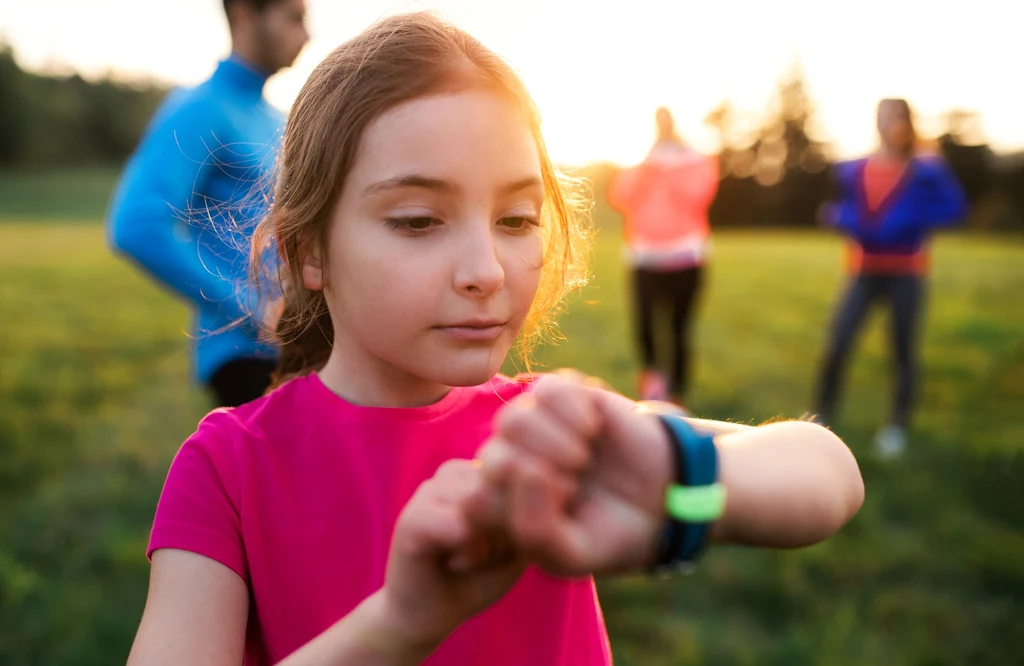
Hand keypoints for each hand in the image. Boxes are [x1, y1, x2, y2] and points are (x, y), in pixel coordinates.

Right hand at [380, 460, 525, 653]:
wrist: (437, 611)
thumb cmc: (484, 573)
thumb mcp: (524, 540)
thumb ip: (529, 508)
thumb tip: (514, 480)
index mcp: (483, 468)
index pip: (528, 477)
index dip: (530, 521)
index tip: (509, 543)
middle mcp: (457, 470)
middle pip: (507, 490)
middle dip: (508, 533)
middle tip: (487, 554)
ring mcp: (431, 488)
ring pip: (484, 504)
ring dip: (489, 546)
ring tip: (470, 558)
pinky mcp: (412, 516)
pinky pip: (461, 526)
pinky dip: (470, 554)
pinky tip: (456, 563)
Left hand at [471, 372, 674, 577]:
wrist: (664, 499)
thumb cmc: (609, 534)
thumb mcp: (571, 556)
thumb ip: (535, 532)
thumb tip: (524, 469)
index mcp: (504, 504)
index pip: (477, 500)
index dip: (516, 511)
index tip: (556, 524)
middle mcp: (513, 460)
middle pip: (493, 456)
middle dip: (536, 475)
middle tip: (573, 487)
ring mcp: (536, 426)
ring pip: (514, 420)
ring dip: (552, 443)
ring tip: (581, 459)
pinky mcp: (566, 395)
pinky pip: (548, 389)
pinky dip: (571, 412)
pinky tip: (592, 428)